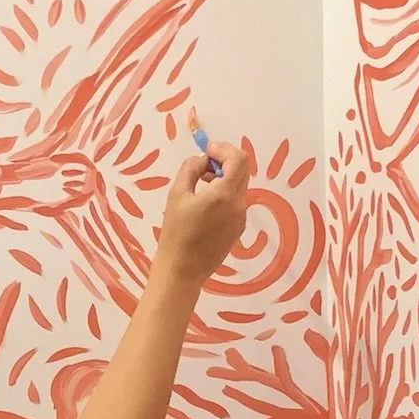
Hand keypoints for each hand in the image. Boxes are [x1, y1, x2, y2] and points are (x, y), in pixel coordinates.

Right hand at [155, 142, 250, 284]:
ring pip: (240, 185)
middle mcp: (239, 204)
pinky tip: (205, 203)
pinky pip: (236, 201)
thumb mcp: (177, 194)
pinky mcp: (238, 228)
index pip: (238, 159)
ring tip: (200, 184)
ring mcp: (241, 217)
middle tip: (203, 166)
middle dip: (225, 161)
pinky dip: (225, 193)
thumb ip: (191, 169)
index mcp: (224, 194)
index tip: (207, 151)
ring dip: (224, 177)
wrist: (183, 269)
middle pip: (243, 170)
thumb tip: (202, 159)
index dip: (223, 149)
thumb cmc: (175, 232)